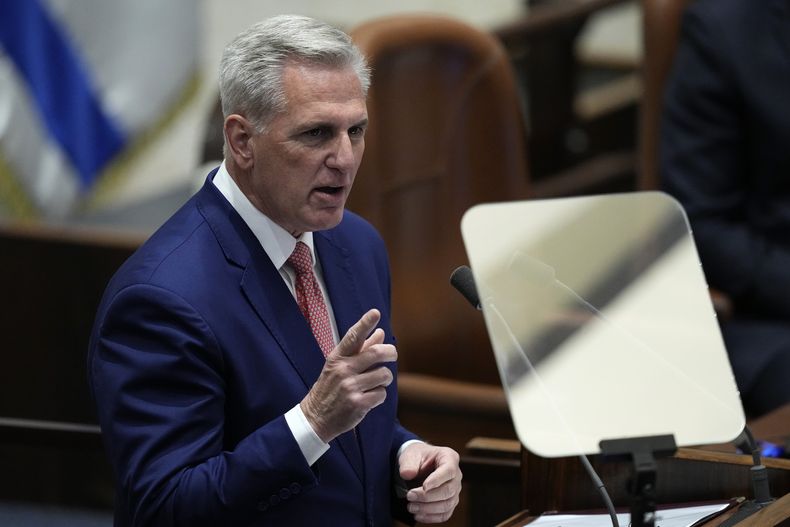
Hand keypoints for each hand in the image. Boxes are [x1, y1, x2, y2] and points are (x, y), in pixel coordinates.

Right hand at [301, 309, 396, 441]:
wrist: (315, 418)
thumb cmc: (330, 388)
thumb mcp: (339, 366)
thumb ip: (361, 350)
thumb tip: (380, 333)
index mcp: (337, 358)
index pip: (353, 337)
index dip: (365, 323)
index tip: (375, 313)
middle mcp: (343, 370)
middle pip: (377, 353)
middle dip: (390, 353)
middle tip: (392, 355)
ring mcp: (350, 387)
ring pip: (384, 375)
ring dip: (385, 379)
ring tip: (376, 383)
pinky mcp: (357, 404)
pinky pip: (382, 394)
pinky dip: (379, 395)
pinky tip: (370, 398)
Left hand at [398, 442, 461, 523]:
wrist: (418, 463)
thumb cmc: (417, 456)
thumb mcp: (410, 454)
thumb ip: (408, 463)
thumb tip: (407, 474)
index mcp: (449, 457)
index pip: (448, 470)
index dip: (437, 480)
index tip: (424, 487)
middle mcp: (456, 474)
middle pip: (448, 490)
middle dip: (428, 496)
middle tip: (409, 496)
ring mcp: (455, 490)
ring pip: (447, 504)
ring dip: (428, 509)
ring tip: (411, 507)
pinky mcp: (450, 502)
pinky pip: (445, 514)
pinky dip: (431, 517)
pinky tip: (418, 515)